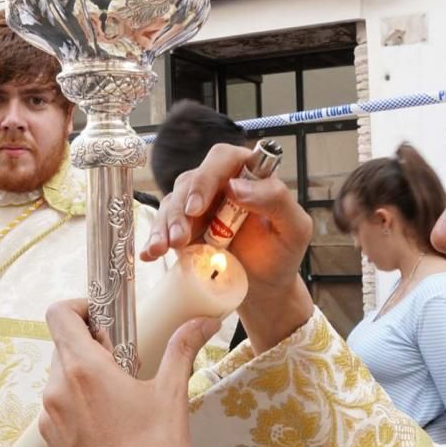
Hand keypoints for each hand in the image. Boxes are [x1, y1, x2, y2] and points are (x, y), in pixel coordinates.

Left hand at [38, 299, 218, 446]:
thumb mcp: (171, 398)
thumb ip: (182, 351)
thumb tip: (203, 322)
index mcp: (83, 371)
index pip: (60, 314)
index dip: (81, 307)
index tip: (107, 318)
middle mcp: (56, 391)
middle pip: (63, 347)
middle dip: (93, 346)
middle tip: (127, 361)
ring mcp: (48, 422)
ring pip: (61, 381)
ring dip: (87, 379)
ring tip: (122, 398)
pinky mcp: (50, 446)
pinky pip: (60, 411)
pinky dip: (80, 407)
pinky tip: (111, 428)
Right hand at [141, 143, 314, 351]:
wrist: (265, 287)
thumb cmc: (282, 253)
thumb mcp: (295, 228)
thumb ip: (276, 200)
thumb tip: (237, 187)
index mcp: (249, 175)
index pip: (223, 159)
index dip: (207, 176)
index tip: (198, 206)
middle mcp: (220, 184)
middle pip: (191, 180)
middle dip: (181, 208)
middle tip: (181, 237)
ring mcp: (198, 206)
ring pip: (173, 201)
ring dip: (166, 224)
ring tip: (164, 249)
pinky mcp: (184, 227)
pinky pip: (163, 225)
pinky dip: (154, 238)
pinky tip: (150, 253)